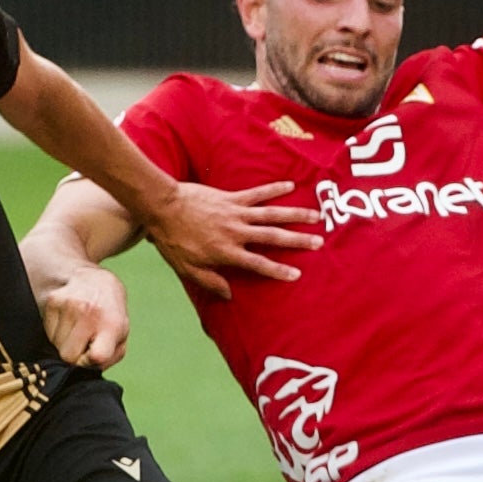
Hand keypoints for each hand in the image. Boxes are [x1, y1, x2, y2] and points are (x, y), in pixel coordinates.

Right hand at [35, 266, 130, 369]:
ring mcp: (69, 305)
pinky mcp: (53, 300)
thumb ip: (108, 357)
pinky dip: (55, 332)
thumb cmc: (110, 314)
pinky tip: (67, 322)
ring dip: (63, 343)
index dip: (88, 364)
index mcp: (111, 324)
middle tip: (82, 343)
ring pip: (54, 345)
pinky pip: (46, 332)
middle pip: (67, 356)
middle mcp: (89, 312)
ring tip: (76, 329)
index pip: (96, 357)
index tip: (89, 357)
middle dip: (73, 355)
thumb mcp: (121, 335)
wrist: (96, 281)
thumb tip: (87, 369)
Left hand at [141, 179, 320, 300]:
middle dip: (297, 240)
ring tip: (316, 215)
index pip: (258, 264)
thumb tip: (231, 295)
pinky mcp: (231, 197)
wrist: (163, 207)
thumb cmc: (173, 240)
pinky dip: (274, 189)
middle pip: (272, 237)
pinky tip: (290, 186)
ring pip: (271, 214)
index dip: (278, 270)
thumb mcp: (188, 269)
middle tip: (319, 242)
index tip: (297, 274)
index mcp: (227, 253)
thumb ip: (210, 282)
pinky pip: (257, 193)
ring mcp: (236, 213)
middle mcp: (236, 232)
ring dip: (294, 214)